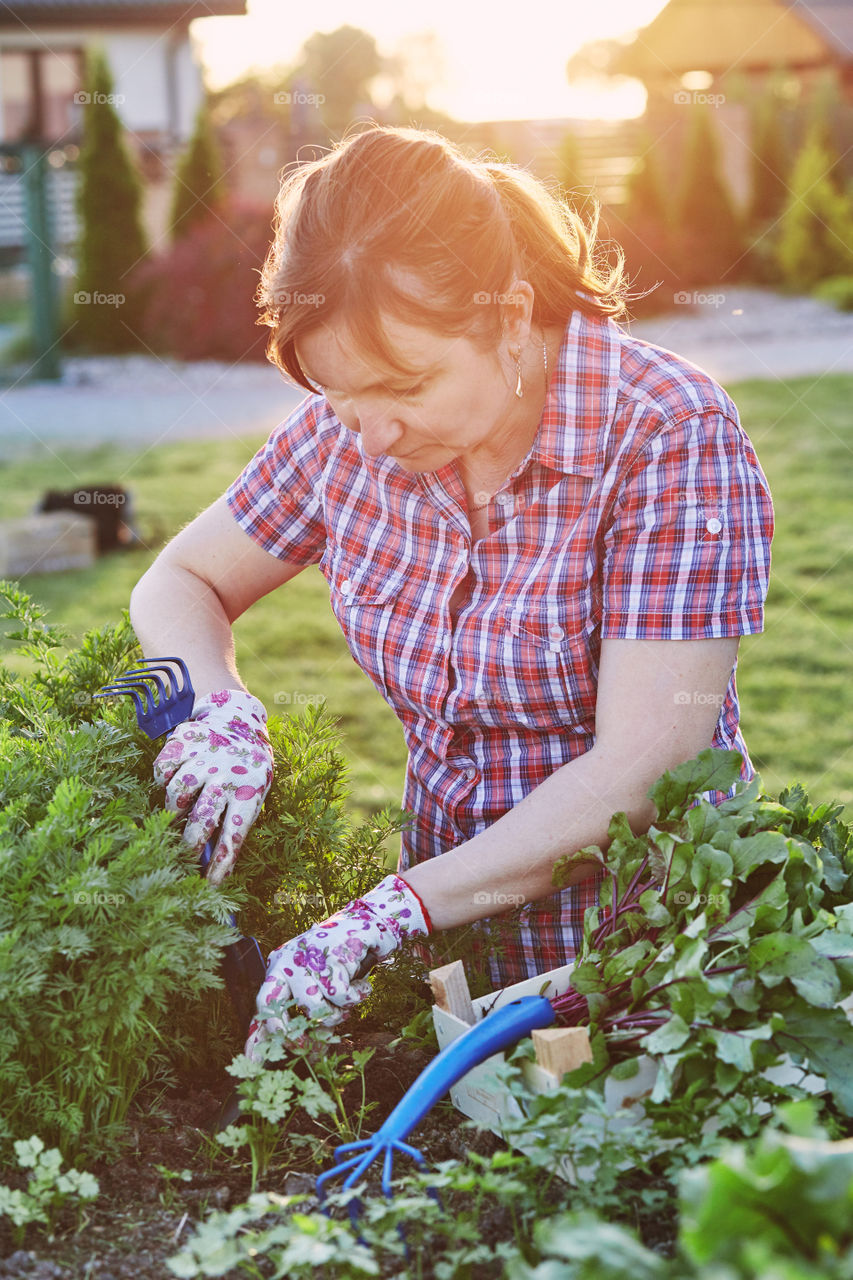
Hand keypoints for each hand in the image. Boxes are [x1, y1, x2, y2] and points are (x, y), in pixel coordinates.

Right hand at [153, 688, 272, 884]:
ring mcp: (203, 758)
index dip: (221, 862)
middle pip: (202, 819)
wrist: (239, 720)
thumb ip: (236, 821)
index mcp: (250, 790)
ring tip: (176, 817)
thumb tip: (214, 866)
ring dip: (173, 812)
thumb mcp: (254, 792)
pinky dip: (161, 780)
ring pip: (177, 795)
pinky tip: (169, 783)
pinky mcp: (184, 743)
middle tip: (183, 859)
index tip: (210, 885)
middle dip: (189, 846)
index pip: (235, 834)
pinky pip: (162, 769)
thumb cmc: (247, 769)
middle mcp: (225, 775)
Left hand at [244, 874, 431, 1059]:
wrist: (366, 924)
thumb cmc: (338, 960)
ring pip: (315, 1009)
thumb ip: (304, 1009)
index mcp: (280, 968)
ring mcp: (307, 959)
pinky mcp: (331, 958)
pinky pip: (343, 998)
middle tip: (308, 1045)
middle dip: (289, 1033)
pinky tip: (362, 985)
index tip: (253, 1063)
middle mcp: (287, 962)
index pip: (262, 1005)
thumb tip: (299, 1047)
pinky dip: (358, 996)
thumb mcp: (316, 982)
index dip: (257, 1037)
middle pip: (272, 1005)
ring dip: (337, 1014)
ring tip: (347, 1003)